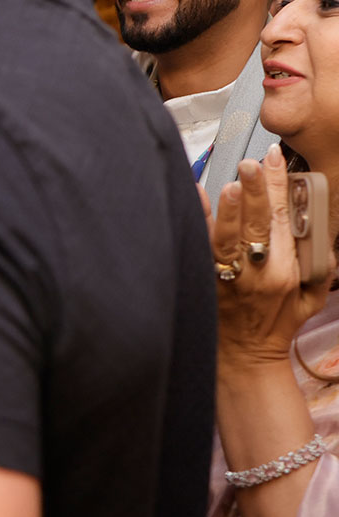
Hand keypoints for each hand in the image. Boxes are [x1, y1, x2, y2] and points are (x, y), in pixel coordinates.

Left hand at [210, 145, 329, 371]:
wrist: (246, 356)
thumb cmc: (277, 323)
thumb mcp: (312, 298)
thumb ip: (320, 264)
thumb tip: (322, 229)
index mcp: (290, 270)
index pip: (288, 220)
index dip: (282, 187)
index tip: (276, 160)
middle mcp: (262, 271)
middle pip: (261, 223)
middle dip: (259, 190)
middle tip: (254, 163)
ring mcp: (232, 276)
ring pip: (231, 237)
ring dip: (233, 208)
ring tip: (234, 183)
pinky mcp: (207, 280)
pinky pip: (201, 246)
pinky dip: (198, 221)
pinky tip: (194, 198)